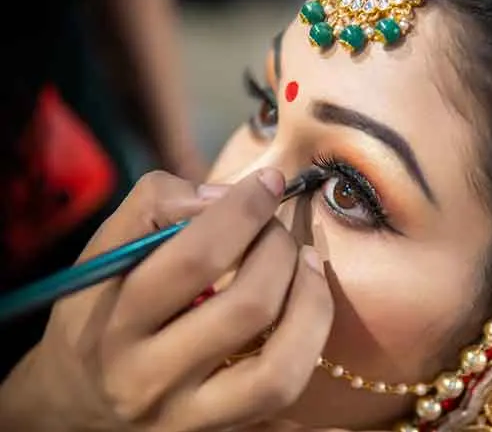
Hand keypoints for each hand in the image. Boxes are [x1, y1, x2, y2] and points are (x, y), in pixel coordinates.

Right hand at [0, 169, 333, 431]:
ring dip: (311, 301)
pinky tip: (310, 309)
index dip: (244, 211)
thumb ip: (153, 209)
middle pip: (248, 307)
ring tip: (306, 265)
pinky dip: (315, 357)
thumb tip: (227, 196)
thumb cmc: (96, 318)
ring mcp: (192, 420)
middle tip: (277, 230)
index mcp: (114, 327)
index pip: (194, 259)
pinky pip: (287, 402)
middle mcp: (151, 382)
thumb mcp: (103, 256)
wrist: (76, 407)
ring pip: (280, 369)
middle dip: (278, 250)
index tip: (269, 182)